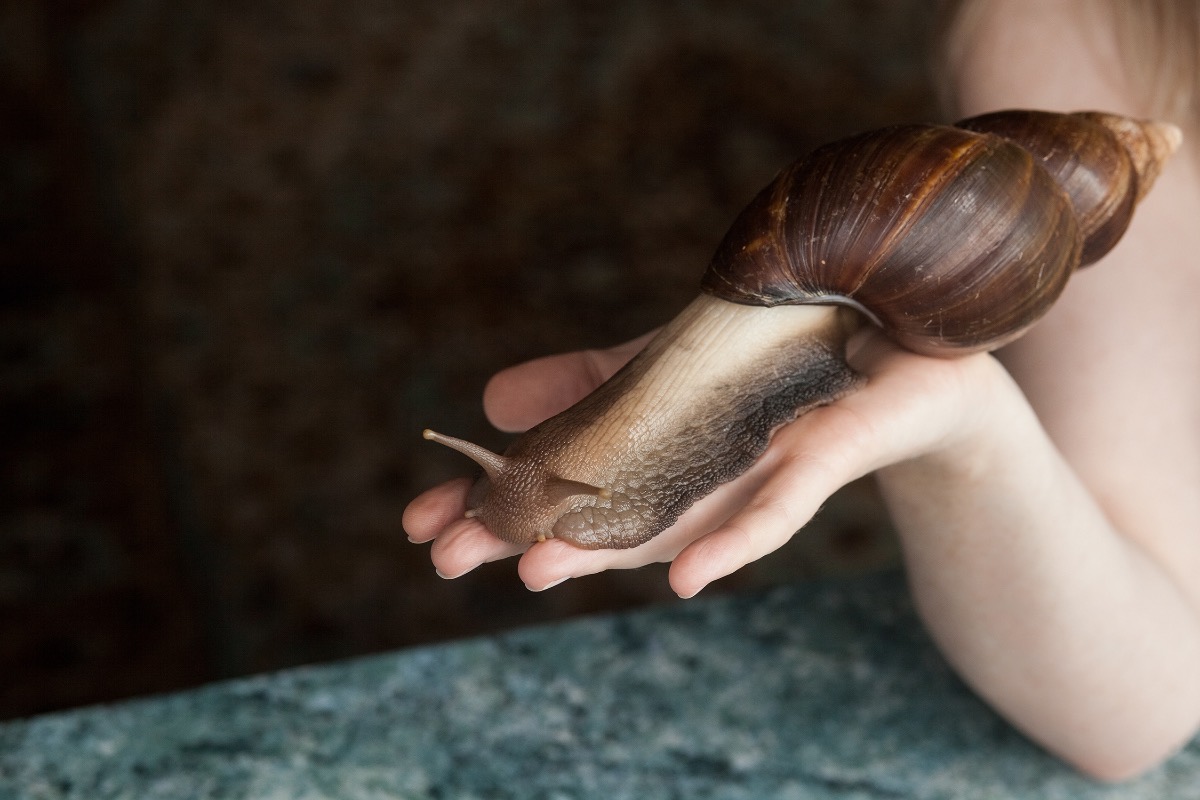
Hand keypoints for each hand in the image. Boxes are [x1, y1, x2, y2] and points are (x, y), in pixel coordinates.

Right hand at [403, 324, 1009, 596]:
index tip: (416, 525)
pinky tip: (686, 580)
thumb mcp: (661, 363)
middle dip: (518, 540)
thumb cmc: (768, 368)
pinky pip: (771, 515)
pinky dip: (730, 546)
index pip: (549, 492)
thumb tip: (488, 400)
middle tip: (444, 558)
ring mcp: (742, 482)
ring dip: (600, 554)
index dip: (485, 505)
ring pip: (666, 528)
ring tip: (530, 571)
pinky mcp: (809, 467)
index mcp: (642, 458)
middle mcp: (684, 485)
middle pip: (593, 524)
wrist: (897, 349)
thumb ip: (582, 382)